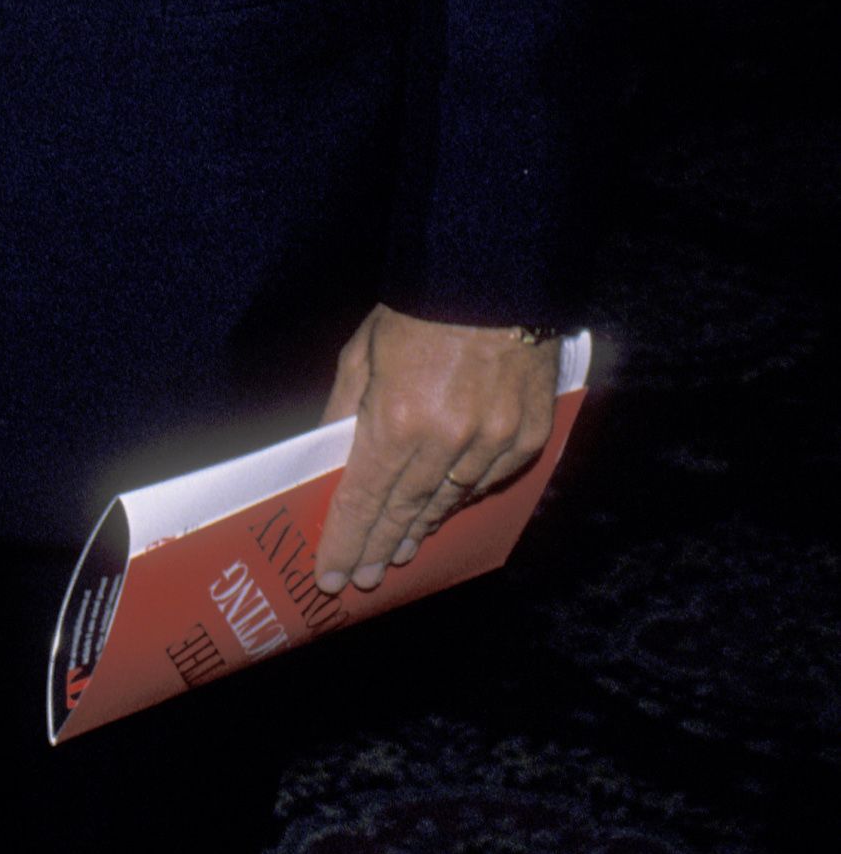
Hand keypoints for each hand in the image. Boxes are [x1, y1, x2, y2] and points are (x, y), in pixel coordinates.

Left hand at [314, 305, 560, 594]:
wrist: (493, 274)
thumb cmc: (419, 308)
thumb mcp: (362, 352)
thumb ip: (344, 411)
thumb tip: (326, 459)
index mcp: (396, 419)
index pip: (364, 499)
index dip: (345, 541)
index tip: (330, 575)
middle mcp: (446, 441)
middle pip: (406, 511)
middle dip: (379, 548)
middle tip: (362, 579)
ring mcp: (493, 442)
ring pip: (449, 502)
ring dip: (420, 529)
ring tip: (397, 552)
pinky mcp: (527, 435)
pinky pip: (489, 481)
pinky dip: (463, 496)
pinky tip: (443, 509)